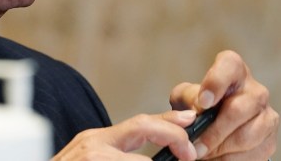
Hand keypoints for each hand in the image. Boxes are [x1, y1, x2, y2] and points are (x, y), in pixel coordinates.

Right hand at [52, 110, 198, 159]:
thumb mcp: (91, 159)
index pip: (139, 124)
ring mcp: (89, 156)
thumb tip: (154, 157)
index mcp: (96, 141)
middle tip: (191, 153)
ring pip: (139, 160)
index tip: (191, 123)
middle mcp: (92, 144)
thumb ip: (119, 155)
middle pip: (141, 125)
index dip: (168, 124)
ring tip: (179, 159)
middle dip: (172, 134)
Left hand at [169, 50, 278, 159]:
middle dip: (214, 132)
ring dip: (221, 150)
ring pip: (247, 136)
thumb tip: (197, 110)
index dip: (216, 83)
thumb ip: (188, 98)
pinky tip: (216, 159)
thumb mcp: (186, 97)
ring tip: (202, 154)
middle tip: (195, 146)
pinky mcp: (270, 139)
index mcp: (233, 70)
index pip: (230, 65)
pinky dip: (230, 160)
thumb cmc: (199, 105)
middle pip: (238, 110)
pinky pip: (253, 154)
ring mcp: (267, 115)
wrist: (215, 126)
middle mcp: (255, 90)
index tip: (203, 103)